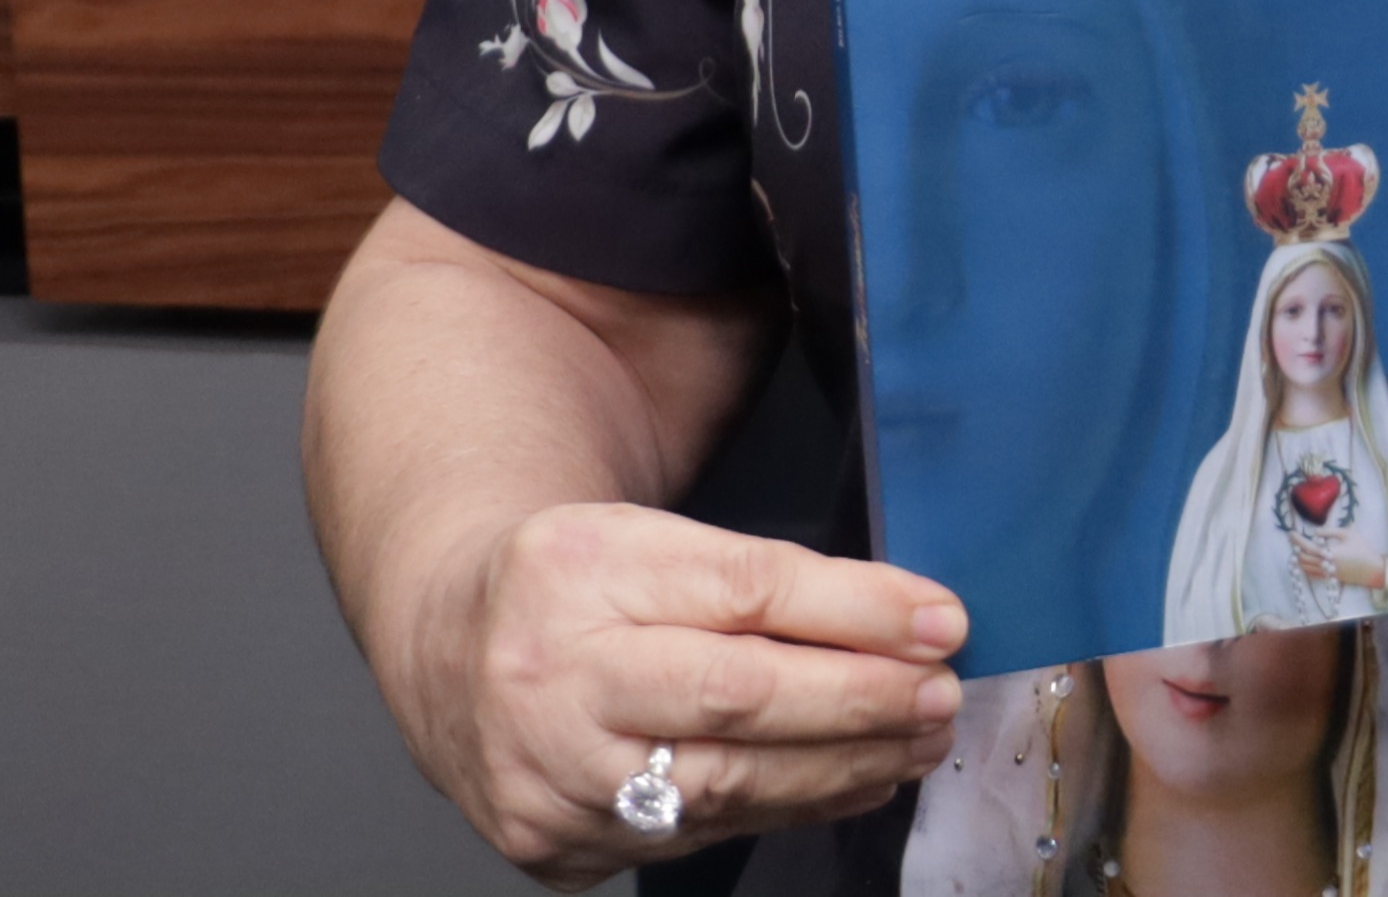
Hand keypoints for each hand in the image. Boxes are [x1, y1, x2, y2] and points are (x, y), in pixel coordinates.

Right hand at [402, 501, 966, 887]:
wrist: (445, 651)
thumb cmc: (572, 586)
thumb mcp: (657, 539)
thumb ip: (775, 578)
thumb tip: (915, 622)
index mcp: (578, 573)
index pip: (744, 593)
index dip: (857, 613)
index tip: (941, 622)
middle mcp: (550, 684)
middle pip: (735, 702)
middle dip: (860, 702)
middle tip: (940, 695)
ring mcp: (546, 783)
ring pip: (726, 786)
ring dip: (844, 767)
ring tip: (918, 739)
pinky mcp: (556, 848)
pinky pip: (697, 836)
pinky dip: (787, 807)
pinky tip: (850, 781)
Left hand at [1288, 536, 1387, 591]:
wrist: (1372, 569)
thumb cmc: (1362, 549)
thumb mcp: (1348, 534)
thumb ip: (1330, 531)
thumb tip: (1315, 532)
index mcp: (1330, 553)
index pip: (1308, 547)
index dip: (1297, 540)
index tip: (1290, 533)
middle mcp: (1326, 565)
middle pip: (1304, 559)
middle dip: (1295, 548)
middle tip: (1293, 539)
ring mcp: (1327, 574)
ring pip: (1306, 568)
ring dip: (1299, 558)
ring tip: (1298, 548)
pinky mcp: (1330, 578)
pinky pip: (1312, 575)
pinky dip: (1305, 567)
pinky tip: (1306, 561)